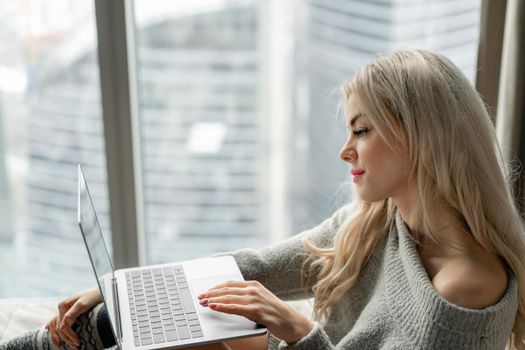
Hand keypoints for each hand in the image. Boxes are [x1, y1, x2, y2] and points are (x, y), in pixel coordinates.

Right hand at [45, 288, 101, 347]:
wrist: (100, 291)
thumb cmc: (92, 297)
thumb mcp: (83, 305)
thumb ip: (71, 315)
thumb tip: (61, 328)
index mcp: (62, 305)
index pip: (62, 326)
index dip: (69, 336)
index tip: (77, 343)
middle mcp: (61, 308)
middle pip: (59, 328)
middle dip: (66, 339)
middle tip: (76, 346)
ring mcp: (63, 310)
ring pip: (55, 326)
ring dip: (58, 336)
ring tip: (61, 345)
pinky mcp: (67, 312)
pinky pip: (56, 321)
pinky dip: (52, 327)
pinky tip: (48, 331)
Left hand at [198, 280, 312, 344]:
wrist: (291, 321)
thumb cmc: (273, 312)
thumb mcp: (259, 300)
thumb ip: (245, 297)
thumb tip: (226, 298)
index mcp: (253, 284)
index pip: (229, 284)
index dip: (215, 287)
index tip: (205, 291)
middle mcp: (253, 289)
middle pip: (226, 290)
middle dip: (211, 293)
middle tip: (199, 297)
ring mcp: (255, 299)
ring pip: (228, 298)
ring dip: (213, 300)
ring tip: (203, 302)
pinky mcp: (256, 310)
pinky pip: (235, 308)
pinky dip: (222, 306)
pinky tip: (214, 306)